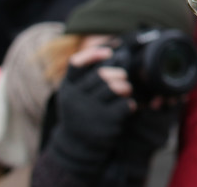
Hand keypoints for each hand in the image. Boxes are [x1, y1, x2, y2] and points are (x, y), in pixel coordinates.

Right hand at [42, 45, 134, 180]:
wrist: (78, 145)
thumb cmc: (81, 111)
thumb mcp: (76, 93)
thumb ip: (88, 75)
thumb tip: (114, 52)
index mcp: (67, 88)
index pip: (75, 64)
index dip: (92, 55)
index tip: (108, 53)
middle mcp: (75, 99)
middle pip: (103, 75)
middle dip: (118, 74)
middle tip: (122, 79)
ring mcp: (89, 112)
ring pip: (116, 87)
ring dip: (125, 87)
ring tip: (124, 91)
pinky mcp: (105, 123)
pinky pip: (125, 104)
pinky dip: (129, 104)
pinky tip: (125, 108)